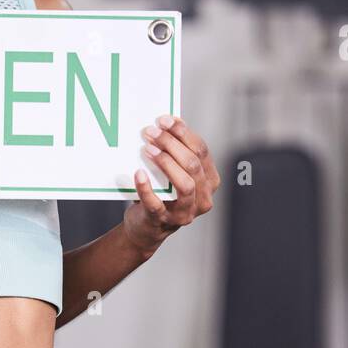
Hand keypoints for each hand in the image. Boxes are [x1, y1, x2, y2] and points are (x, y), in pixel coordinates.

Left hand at [123, 113, 220, 258]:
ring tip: (148, 148)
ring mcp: (185, 212)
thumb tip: (167, 120)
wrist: (145, 227)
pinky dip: (146, 188)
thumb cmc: (161, 192)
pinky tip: (138, 173)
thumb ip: (175, 151)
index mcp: (209, 181)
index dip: (183, 133)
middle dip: (171, 144)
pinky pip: (156, 204)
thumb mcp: (172, 172)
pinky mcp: (163, 222)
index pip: (202, 151)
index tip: (164, 120)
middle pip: (193, 165)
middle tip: (150, 131)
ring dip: (165, 163)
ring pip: (184, 184)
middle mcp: (203, 198)